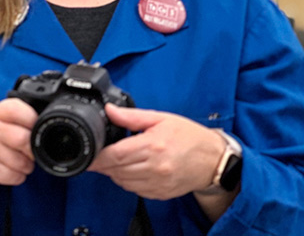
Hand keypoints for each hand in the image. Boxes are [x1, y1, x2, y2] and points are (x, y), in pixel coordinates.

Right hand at [0, 98, 36, 190]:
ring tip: (19, 160)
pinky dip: (18, 176)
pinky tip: (11, 169)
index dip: (32, 119)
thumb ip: (18, 115)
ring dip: (27, 165)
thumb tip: (44, 121)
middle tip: (29, 150)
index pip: (17, 109)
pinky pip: (15, 176)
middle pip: (23, 139)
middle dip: (32, 149)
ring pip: (22, 162)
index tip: (33, 127)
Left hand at [87, 104, 224, 199]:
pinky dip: (127, 182)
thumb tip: (110, 111)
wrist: (214, 160)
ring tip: (116, 161)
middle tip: (99, 156)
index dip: (98, 157)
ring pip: (124, 182)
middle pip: (117, 170)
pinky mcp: (161, 193)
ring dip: (114, 173)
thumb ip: (132, 116)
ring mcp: (158, 183)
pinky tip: (129, 171)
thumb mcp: (161, 118)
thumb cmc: (190, 137)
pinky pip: (135, 190)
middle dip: (103, 164)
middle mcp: (155, 167)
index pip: (116, 155)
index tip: (89, 154)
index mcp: (153, 146)